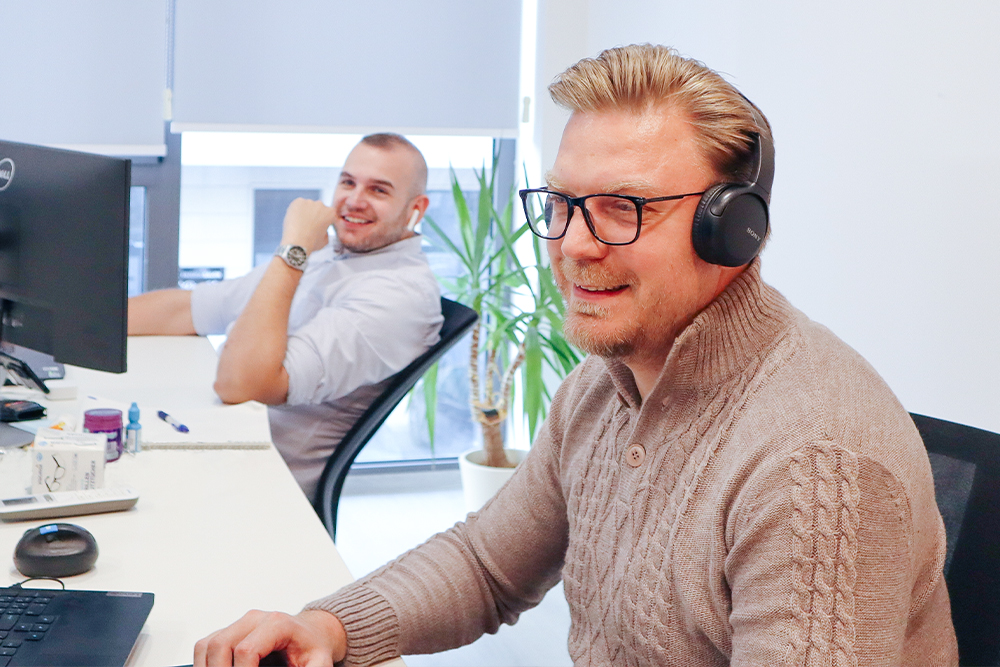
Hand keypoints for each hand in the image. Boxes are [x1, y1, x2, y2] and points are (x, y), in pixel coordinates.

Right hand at [194, 609, 346, 666]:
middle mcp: (255, 619)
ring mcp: (240, 623)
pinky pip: (206, 646)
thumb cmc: (313, 648)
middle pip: (220, 645)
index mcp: (278, 624)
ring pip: (208, 645)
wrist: (311, 634)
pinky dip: (205, 664)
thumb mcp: (320, 663)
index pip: (247, 649)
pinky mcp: (230, 630)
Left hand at [280, 199, 336, 253]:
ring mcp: (309, 202)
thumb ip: (326, 231)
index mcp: (331, 213)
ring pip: (307, 206)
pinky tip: (295, 219)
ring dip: (305, 212)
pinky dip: (296, 210)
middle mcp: (321, 205)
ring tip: (300, 223)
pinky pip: (297, 204)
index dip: (324, 220)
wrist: (297, 242)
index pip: (329, 213)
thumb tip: (322, 229)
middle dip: (315, 214)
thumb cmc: (311, 243)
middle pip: (318, 208)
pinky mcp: (298, 201)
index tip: (319, 225)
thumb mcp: (325, 240)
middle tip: (308, 224)